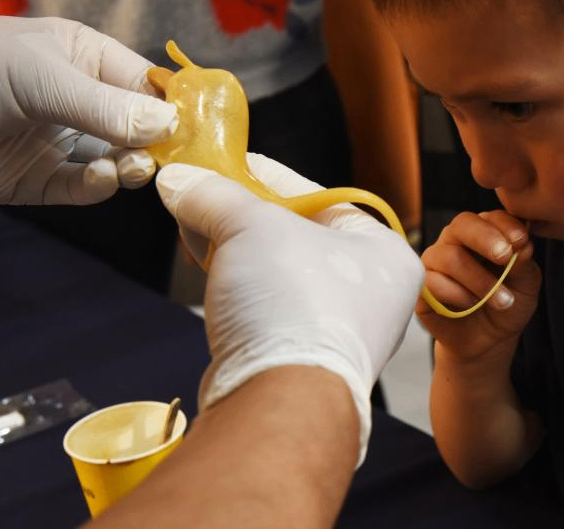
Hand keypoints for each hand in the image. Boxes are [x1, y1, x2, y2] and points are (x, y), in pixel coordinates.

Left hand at [0, 15, 177, 203]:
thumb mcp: (38, 76)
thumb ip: (104, 106)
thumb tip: (170, 125)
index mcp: (87, 59)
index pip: (150, 85)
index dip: (178, 107)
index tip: (204, 132)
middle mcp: (80, 101)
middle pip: (142, 129)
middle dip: (160, 144)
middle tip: (173, 160)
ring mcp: (58, 142)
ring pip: (118, 162)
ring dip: (132, 167)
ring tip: (132, 168)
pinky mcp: (36, 180)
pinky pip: (81, 189)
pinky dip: (98, 188)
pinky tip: (102, 179)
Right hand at [156, 154, 423, 462]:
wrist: (280, 400)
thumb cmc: (295, 304)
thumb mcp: (252, 226)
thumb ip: (216, 196)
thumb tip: (179, 179)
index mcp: (384, 252)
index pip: (321, 196)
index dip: (269, 176)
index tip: (230, 163)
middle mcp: (370, 292)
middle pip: (297, 234)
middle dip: (246, 213)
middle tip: (206, 190)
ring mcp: (335, 329)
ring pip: (278, 272)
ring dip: (235, 247)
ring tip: (195, 221)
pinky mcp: (297, 357)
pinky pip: (265, 304)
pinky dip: (236, 281)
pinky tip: (203, 260)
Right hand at [420, 211, 541, 362]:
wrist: (487, 341)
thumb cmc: (507, 305)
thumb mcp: (526, 286)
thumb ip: (524, 264)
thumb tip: (522, 245)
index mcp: (484, 232)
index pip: (491, 217)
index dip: (506, 226)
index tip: (522, 241)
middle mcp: (455, 240)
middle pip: (462, 224)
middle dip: (486, 239)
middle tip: (505, 257)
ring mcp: (435, 261)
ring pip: (450, 257)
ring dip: (480, 281)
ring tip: (503, 301)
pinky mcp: (421, 286)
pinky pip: (433, 282)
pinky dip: (458, 295)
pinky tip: (472, 305)